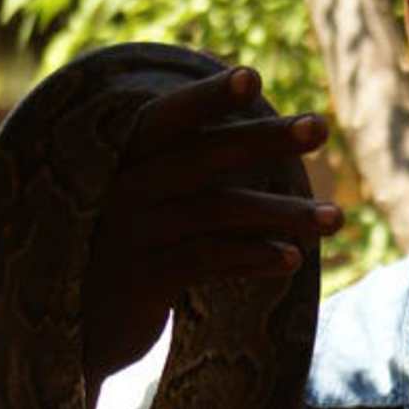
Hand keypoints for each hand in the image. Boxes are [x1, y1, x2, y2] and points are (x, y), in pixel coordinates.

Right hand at [82, 64, 343, 391]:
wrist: (72, 332)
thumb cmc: (117, 255)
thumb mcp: (137, 205)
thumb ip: (179, 170)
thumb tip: (250, 130)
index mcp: (118, 162)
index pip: (164, 119)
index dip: (206, 97)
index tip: (253, 77)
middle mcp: (120, 190)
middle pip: (203, 157)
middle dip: (265, 138)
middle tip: (322, 127)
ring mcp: (130, 236)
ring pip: (216, 212)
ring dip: (281, 211)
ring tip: (336, 219)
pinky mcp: (141, 282)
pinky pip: (206, 262)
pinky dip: (252, 258)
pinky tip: (292, 260)